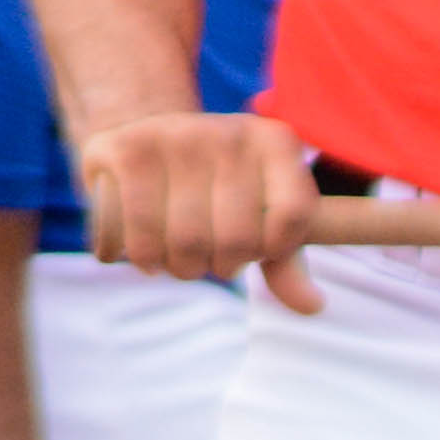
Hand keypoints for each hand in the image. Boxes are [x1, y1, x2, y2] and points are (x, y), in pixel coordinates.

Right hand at [75, 111, 319, 311]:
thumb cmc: (211, 188)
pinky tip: (144, 250)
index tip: (256, 249)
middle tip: (209, 259)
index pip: (295, 214)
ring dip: (179, 267)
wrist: (140, 133)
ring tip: (176, 256)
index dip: (273, 248)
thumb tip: (312, 307)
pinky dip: (141, 258)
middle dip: (221, 266)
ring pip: (185, 242)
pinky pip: (139, 233)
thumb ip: (285, 261)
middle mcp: (231, 132)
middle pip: (236, 238)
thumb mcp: (258, 214)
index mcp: (276, 142)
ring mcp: (178, 135)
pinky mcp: (127, 150)